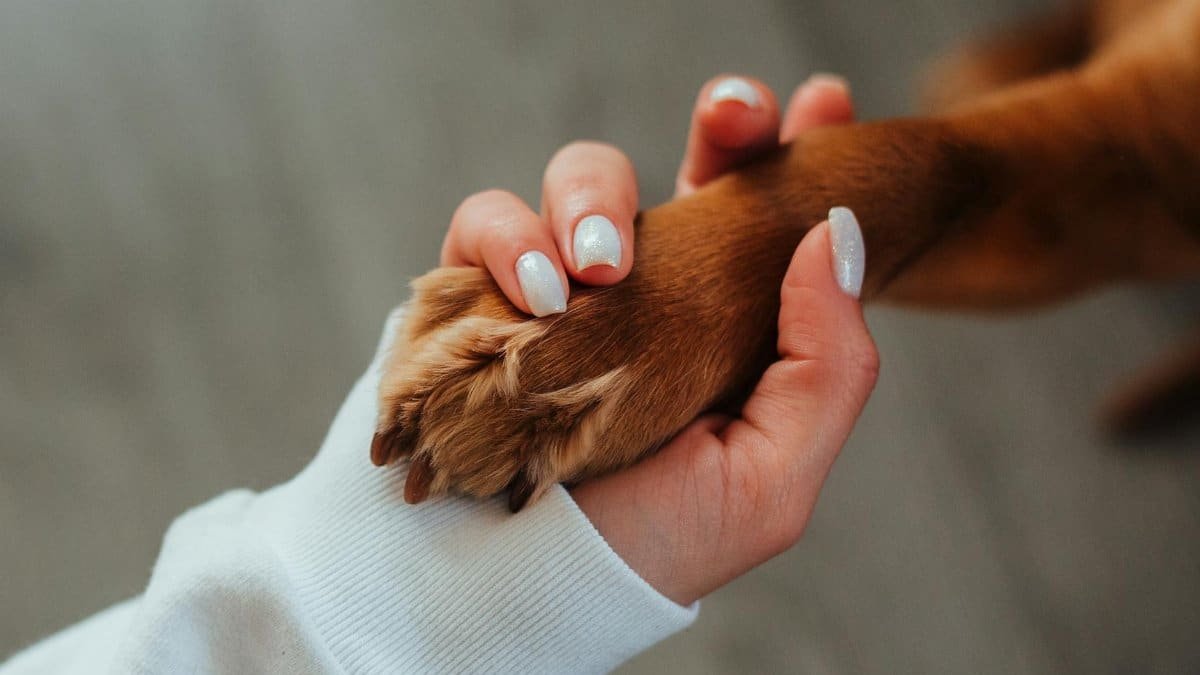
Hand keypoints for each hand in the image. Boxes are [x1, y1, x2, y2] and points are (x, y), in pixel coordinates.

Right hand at [438, 74, 873, 604]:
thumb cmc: (647, 545)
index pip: (765, 220)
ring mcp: (561, 287)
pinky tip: (535, 292)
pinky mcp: (479, 292)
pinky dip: (506, 240)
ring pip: (581, 177)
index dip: (793, 153)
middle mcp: (646, 293)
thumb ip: (825, 366)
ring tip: (593, 269)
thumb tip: (836, 233)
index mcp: (722, 324)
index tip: (825, 104)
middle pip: (687, 168)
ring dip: (592, 196)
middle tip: (735, 114)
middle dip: (721, 125)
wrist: (516, 592)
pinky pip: (485, 221)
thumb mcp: (769, 479)